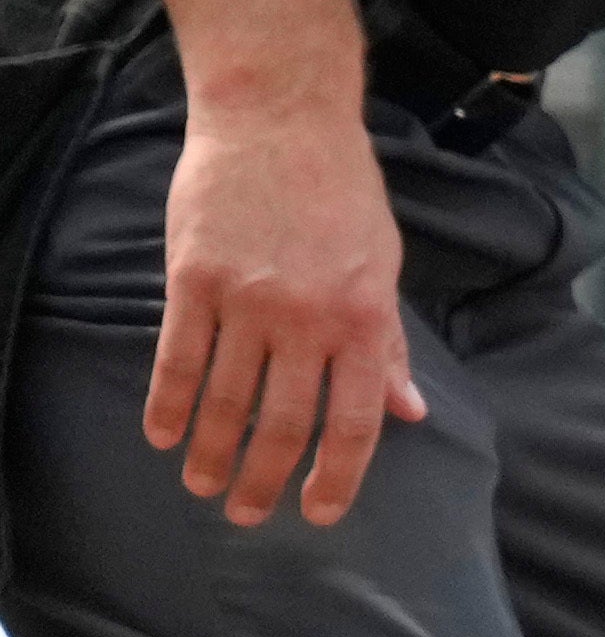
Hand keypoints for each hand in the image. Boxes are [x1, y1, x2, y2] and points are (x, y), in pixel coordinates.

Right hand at [150, 90, 419, 528]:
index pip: (352, 419)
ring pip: (225, 400)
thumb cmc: (341, 194)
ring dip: (212, 453)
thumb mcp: (384, 266)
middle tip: (248, 516)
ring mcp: (245, 299)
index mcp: (362, 317)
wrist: (280, 121)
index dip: (336, 475)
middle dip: (265, 479)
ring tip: (203, 485)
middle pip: (283, 421)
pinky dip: (168, 404)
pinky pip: (177, 358)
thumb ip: (388, 344)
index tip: (318, 514)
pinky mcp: (193, 280)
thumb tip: (409, 411)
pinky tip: (164, 436)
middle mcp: (305, 317)